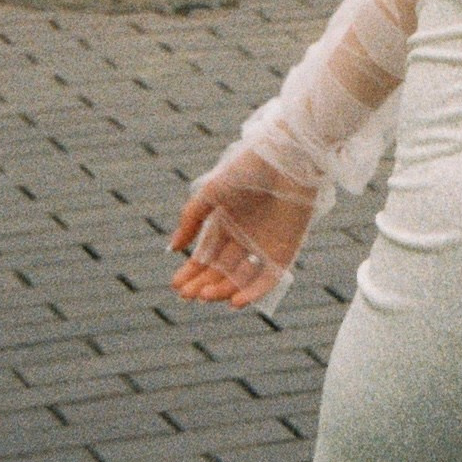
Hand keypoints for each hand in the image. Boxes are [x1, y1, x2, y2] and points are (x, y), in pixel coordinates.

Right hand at [167, 144, 322, 308]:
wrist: (287, 159)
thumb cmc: (248, 169)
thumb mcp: (211, 192)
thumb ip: (191, 218)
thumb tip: (174, 248)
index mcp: (227, 223)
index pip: (206, 256)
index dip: (191, 272)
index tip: (176, 285)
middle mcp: (244, 238)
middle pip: (220, 270)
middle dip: (202, 284)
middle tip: (187, 296)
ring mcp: (264, 246)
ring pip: (240, 278)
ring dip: (222, 290)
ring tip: (205, 295)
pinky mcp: (284, 251)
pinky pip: (268, 278)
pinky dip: (252, 292)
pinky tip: (235, 302)